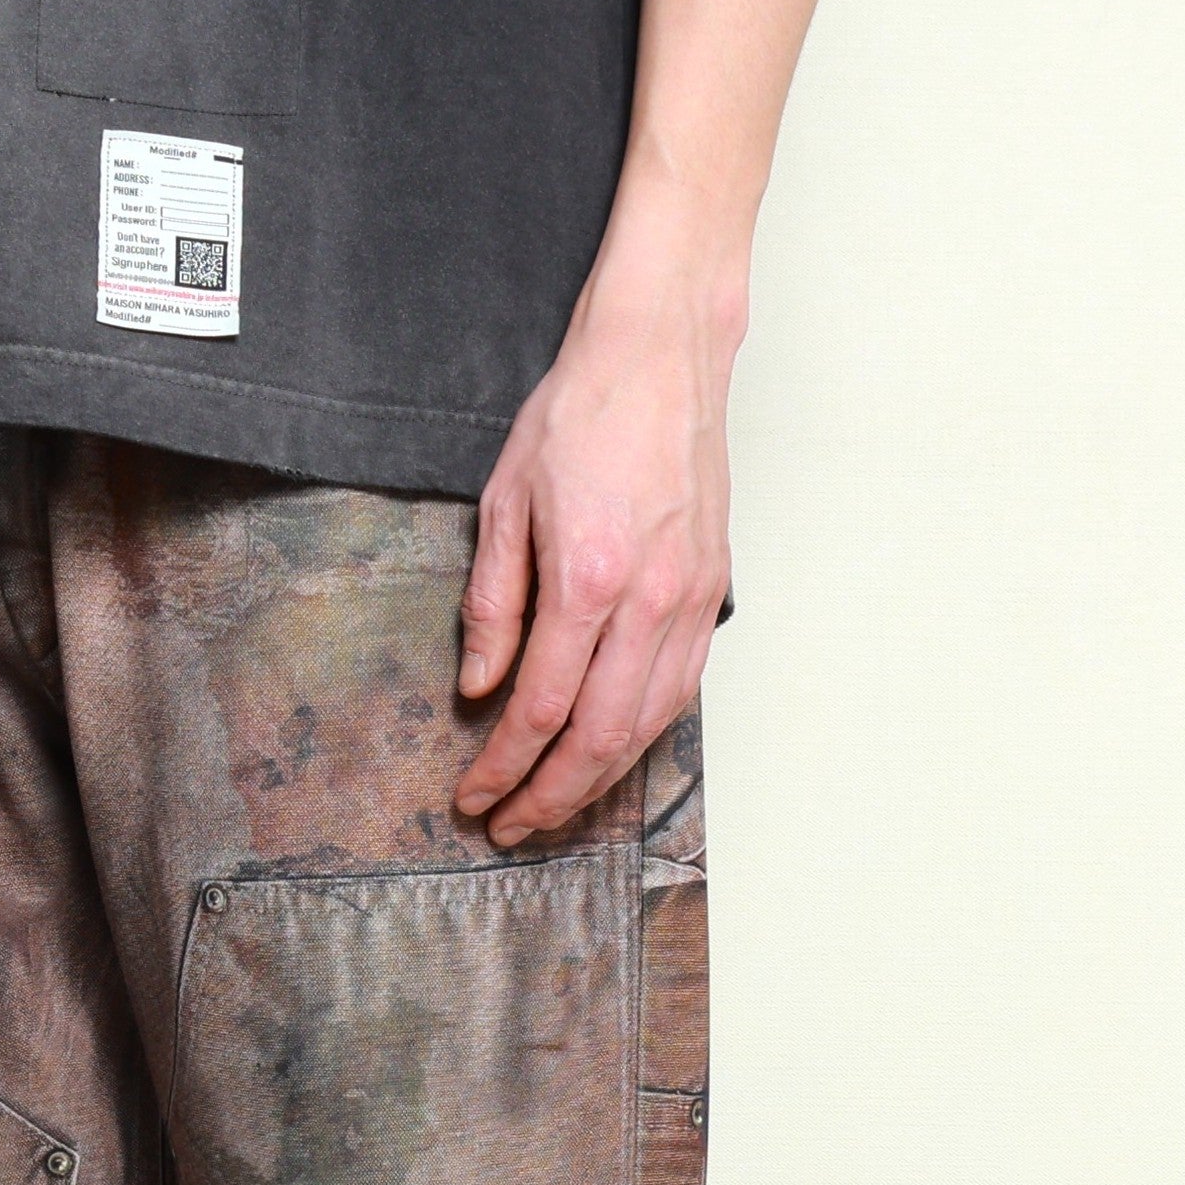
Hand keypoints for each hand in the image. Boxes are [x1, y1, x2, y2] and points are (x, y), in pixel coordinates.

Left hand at [453, 262, 737, 845]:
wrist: (660, 358)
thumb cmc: (583, 414)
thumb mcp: (506, 501)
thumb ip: (493, 603)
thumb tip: (480, 685)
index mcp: (588, 579)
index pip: (539, 707)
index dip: (503, 766)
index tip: (474, 795)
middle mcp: (649, 601)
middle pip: (600, 738)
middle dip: (551, 795)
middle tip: (510, 826)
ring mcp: (689, 601)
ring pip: (649, 725)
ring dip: (599, 779)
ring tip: (554, 804)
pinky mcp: (710, 593)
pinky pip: (679, 690)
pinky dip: (643, 736)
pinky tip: (611, 753)